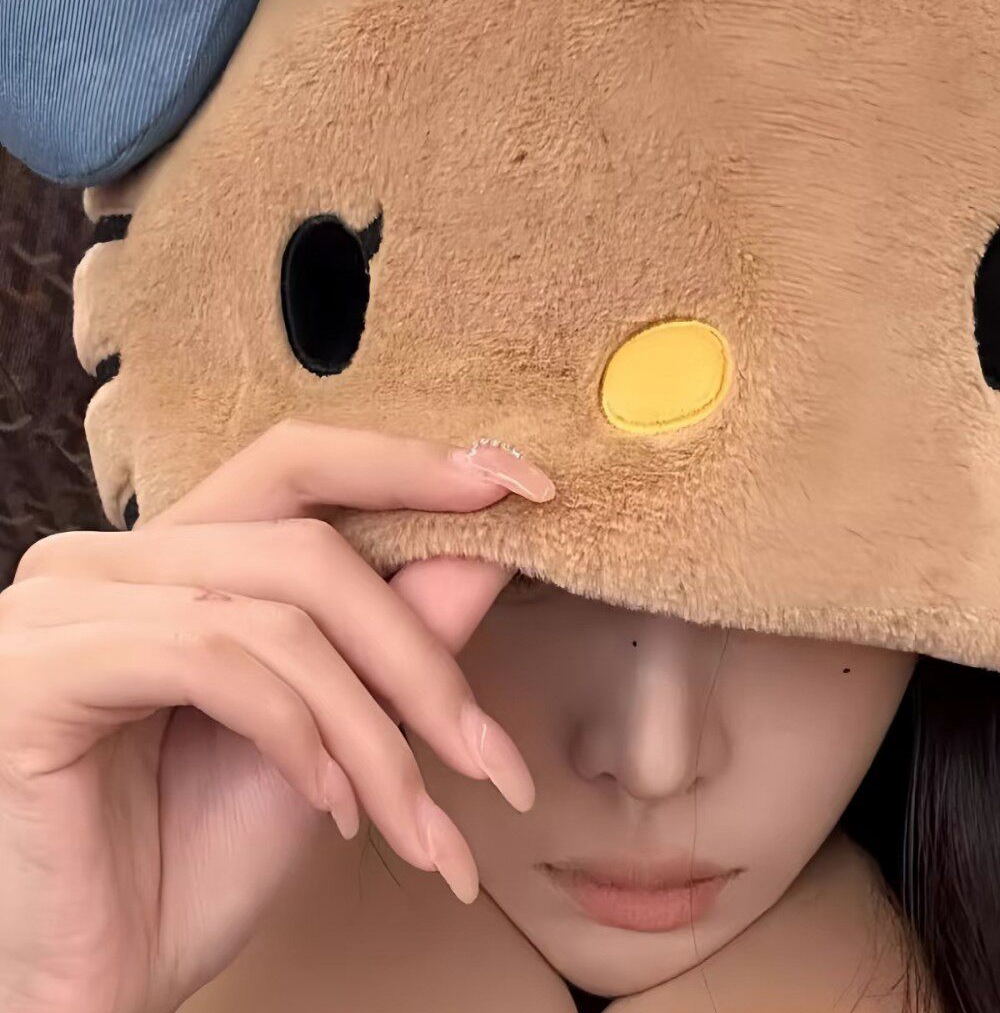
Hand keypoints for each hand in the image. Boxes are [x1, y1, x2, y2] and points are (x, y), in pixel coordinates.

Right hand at [0, 417, 553, 1012]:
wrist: (101, 983)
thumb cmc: (205, 853)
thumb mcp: (334, 727)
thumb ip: (401, 625)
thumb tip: (490, 541)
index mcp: (175, 554)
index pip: (302, 465)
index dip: (413, 465)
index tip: (525, 487)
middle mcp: (111, 560)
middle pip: (309, 543)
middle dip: (417, 652)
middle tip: (490, 754)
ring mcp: (63, 604)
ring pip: (278, 615)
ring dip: (373, 728)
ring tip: (415, 821)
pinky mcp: (36, 668)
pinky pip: (212, 658)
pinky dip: (298, 734)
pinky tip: (329, 806)